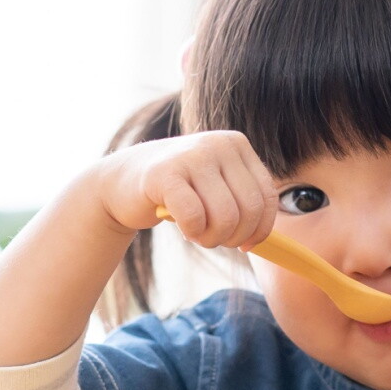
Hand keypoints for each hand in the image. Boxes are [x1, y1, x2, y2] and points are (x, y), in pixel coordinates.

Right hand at [89, 130, 277, 251]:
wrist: (120, 183)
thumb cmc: (177, 192)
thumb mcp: (217, 188)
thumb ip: (244, 202)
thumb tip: (270, 238)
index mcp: (237, 145)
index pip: (267, 196)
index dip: (261, 229)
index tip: (246, 245)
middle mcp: (219, 144)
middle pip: (248, 210)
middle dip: (234, 237)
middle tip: (213, 239)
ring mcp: (192, 154)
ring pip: (226, 217)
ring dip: (212, 238)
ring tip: (197, 233)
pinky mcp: (165, 172)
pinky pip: (195, 218)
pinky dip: (192, 232)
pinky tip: (182, 227)